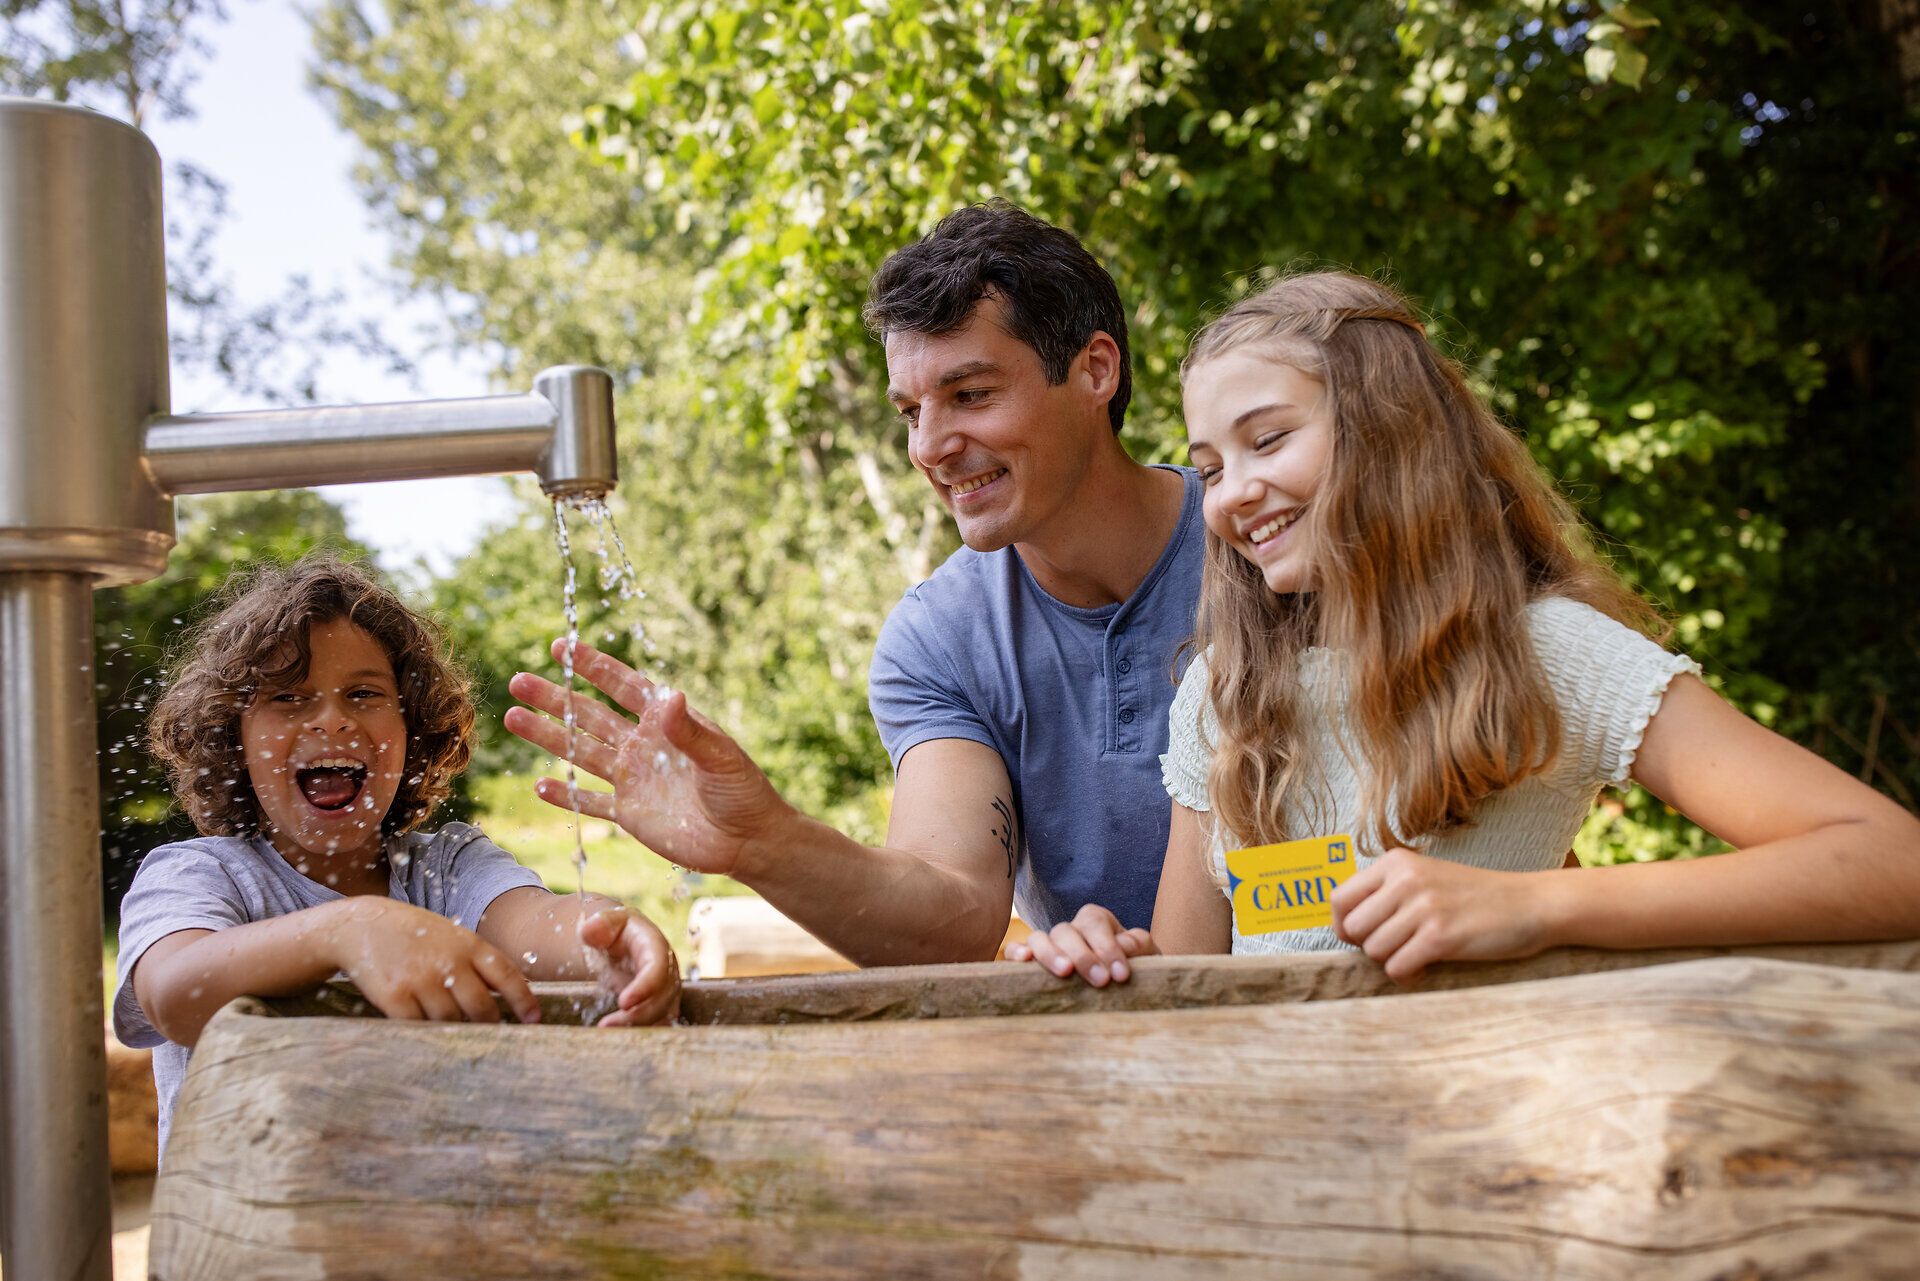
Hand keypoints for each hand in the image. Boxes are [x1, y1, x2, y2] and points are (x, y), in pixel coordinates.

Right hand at [323, 897, 540, 1023]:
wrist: (361, 925)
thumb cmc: (414, 934)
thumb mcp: (451, 936)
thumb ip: (477, 961)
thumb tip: (512, 991)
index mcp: (468, 945)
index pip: (506, 976)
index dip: (523, 1000)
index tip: (534, 1020)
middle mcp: (448, 962)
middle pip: (481, 1007)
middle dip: (490, 1026)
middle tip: (494, 1038)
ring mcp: (421, 980)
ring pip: (451, 1021)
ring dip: (457, 1032)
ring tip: (458, 1037)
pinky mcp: (395, 996)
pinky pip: (419, 1027)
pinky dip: (426, 1033)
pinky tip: (427, 1033)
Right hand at [504, 639, 789, 878]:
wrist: (748, 840)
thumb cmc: (743, 791)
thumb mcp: (720, 757)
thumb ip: (689, 730)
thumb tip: (669, 694)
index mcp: (664, 723)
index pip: (623, 687)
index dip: (593, 667)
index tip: (563, 647)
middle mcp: (642, 747)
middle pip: (589, 716)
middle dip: (554, 698)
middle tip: (519, 680)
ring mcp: (632, 780)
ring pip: (581, 753)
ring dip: (548, 737)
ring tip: (512, 717)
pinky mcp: (629, 814)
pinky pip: (590, 802)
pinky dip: (566, 795)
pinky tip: (539, 784)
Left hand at [578, 906, 680, 1026]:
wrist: (621, 944)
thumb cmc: (614, 932)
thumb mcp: (607, 922)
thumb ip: (599, 924)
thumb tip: (591, 929)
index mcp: (656, 948)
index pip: (658, 968)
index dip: (645, 987)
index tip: (623, 1002)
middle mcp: (667, 972)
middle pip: (663, 999)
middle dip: (637, 1016)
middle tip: (605, 1026)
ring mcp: (665, 992)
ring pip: (663, 1017)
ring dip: (638, 1030)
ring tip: (607, 1034)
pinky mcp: (659, 1008)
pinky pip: (657, 1026)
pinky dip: (640, 1036)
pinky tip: (617, 1041)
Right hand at [1002, 904, 1156, 986]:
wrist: (1127, 989)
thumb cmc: (1135, 969)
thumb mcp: (1146, 955)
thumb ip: (1139, 945)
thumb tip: (1122, 944)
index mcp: (1096, 921)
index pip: (1094, 922)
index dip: (1107, 946)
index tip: (1121, 975)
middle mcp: (1069, 930)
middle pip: (1065, 930)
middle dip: (1083, 956)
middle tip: (1101, 981)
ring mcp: (1049, 945)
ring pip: (1039, 938)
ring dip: (1050, 954)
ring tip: (1065, 973)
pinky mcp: (1032, 963)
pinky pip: (1016, 950)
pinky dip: (1016, 953)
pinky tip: (1024, 962)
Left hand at [1330, 848, 1561, 981]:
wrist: (1530, 904)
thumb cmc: (1473, 897)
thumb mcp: (1425, 878)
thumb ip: (1386, 893)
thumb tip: (1343, 927)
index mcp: (1395, 862)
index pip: (1339, 899)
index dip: (1344, 925)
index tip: (1363, 937)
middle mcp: (1405, 880)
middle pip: (1353, 929)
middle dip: (1370, 947)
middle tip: (1398, 948)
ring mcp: (1423, 907)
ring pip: (1373, 951)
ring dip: (1392, 961)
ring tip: (1417, 956)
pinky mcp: (1440, 936)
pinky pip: (1397, 967)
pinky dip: (1407, 976)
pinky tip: (1426, 967)